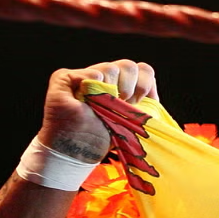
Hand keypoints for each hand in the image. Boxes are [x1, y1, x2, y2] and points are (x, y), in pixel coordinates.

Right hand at [37, 59, 158, 162]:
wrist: (77, 152)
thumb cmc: (104, 139)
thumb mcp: (134, 124)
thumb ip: (147, 109)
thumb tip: (153, 98)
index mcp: (123, 85)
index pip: (143, 70)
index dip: (144, 85)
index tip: (138, 103)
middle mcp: (106, 78)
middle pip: (129, 66)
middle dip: (131, 87)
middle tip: (122, 105)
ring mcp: (86, 77)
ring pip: (111, 68)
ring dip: (112, 90)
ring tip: (103, 106)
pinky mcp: (65, 78)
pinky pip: (88, 72)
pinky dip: (92, 81)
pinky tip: (88, 97)